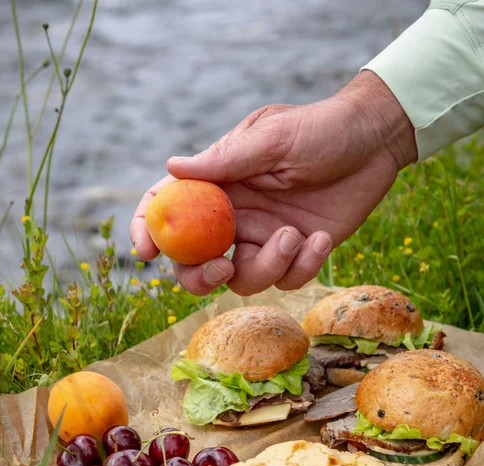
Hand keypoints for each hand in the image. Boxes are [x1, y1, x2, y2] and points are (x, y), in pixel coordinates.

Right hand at [130, 71, 416, 295]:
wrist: (375, 142)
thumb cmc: (321, 129)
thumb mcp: (273, 138)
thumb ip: (225, 159)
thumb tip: (172, 167)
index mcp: (218, 183)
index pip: (168, 208)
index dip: (148, 229)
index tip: (145, 252)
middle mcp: (233, 216)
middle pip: (195, 262)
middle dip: (200, 277)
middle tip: (222, 269)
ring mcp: (263, 238)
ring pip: (241, 280)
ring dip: (266, 267)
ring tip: (294, 235)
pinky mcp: (295, 254)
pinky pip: (285, 279)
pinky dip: (303, 266)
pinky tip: (322, 237)